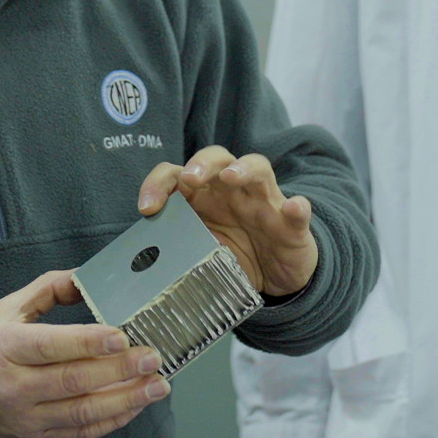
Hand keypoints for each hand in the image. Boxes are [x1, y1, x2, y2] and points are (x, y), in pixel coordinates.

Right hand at [0, 270, 168, 437]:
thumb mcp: (6, 310)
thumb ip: (48, 289)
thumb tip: (87, 276)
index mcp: (5, 348)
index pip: (49, 346)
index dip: (87, 343)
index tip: (120, 336)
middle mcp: (14, 386)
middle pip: (73, 381)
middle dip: (119, 370)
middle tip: (153, 358)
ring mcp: (25, 418)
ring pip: (82, 413)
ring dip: (125, 400)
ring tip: (157, 386)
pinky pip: (80, 433)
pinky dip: (112, 421)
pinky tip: (135, 405)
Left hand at [138, 146, 317, 297]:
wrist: (278, 279)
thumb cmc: (235, 257)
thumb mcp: (201, 253)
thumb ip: (176, 249)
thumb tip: (139, 265)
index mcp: (206, 197)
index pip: (177, 175)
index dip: (159, 184)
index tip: (147, 209)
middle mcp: (235, 191)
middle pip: (217, 157)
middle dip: (201, 164)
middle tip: (190, 180)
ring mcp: (266, 203)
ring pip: (258, 168)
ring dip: (243, 169)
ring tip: (231, 177)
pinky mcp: (293, 224)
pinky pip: (298, 209)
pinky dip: (297, 207)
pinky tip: (292, 209)